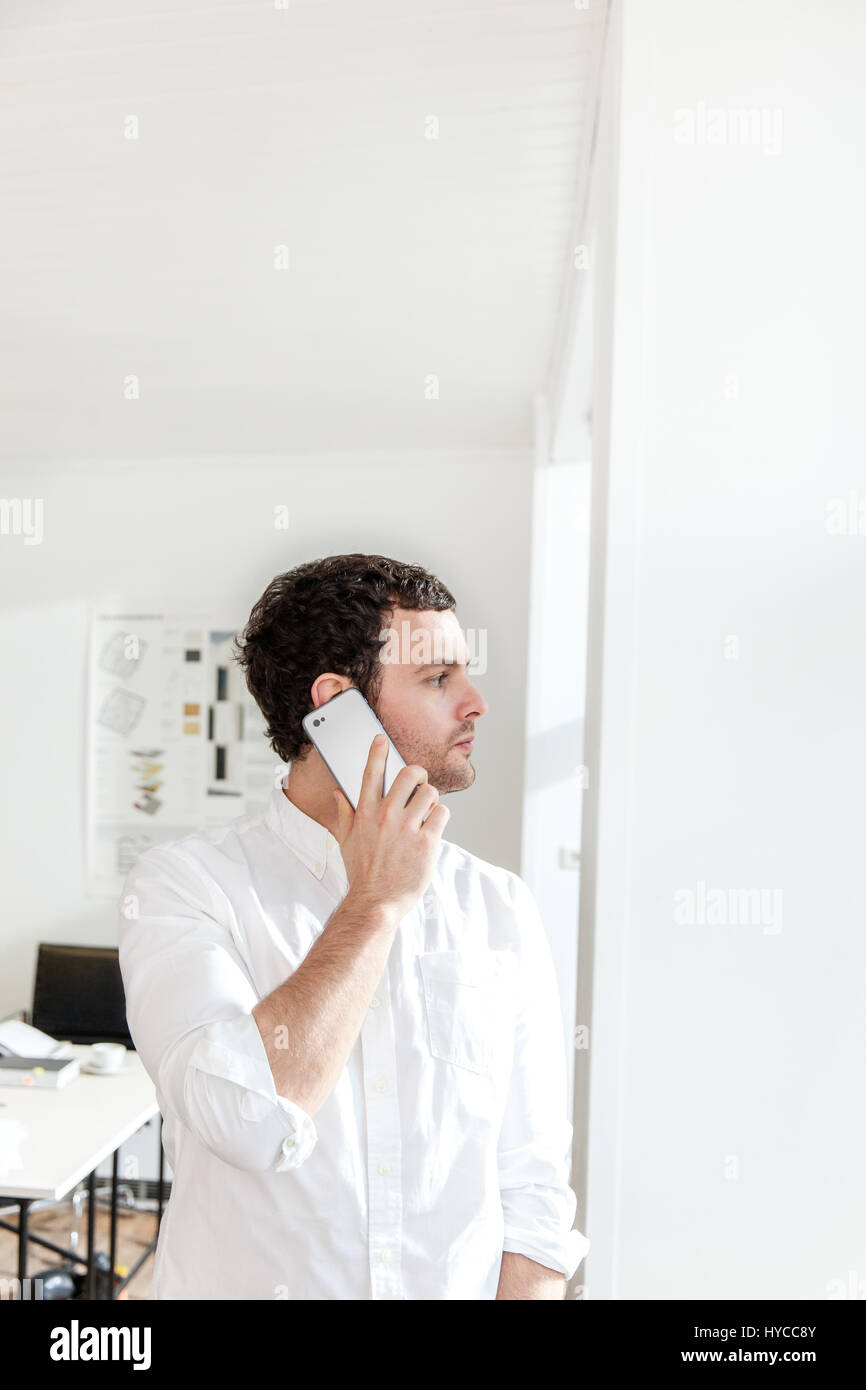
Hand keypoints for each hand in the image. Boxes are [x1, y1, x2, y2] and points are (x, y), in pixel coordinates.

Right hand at [333, 734, 448, 921]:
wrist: (375, 902)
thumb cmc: (361, 873)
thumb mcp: (346, 841)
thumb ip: (344, 814)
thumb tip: (339, 793)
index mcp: (365, 813)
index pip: (370, 773)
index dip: (377, 752)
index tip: (381, 739)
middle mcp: (386, 817)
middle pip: (409, 774)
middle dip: (418, 775)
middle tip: (419, 783)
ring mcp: (407, 829)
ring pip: (430, 792)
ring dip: (431, 798)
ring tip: (426, 810)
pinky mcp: (426, 843)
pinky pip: (442, 815)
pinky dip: (440, 818)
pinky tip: (433, 827)